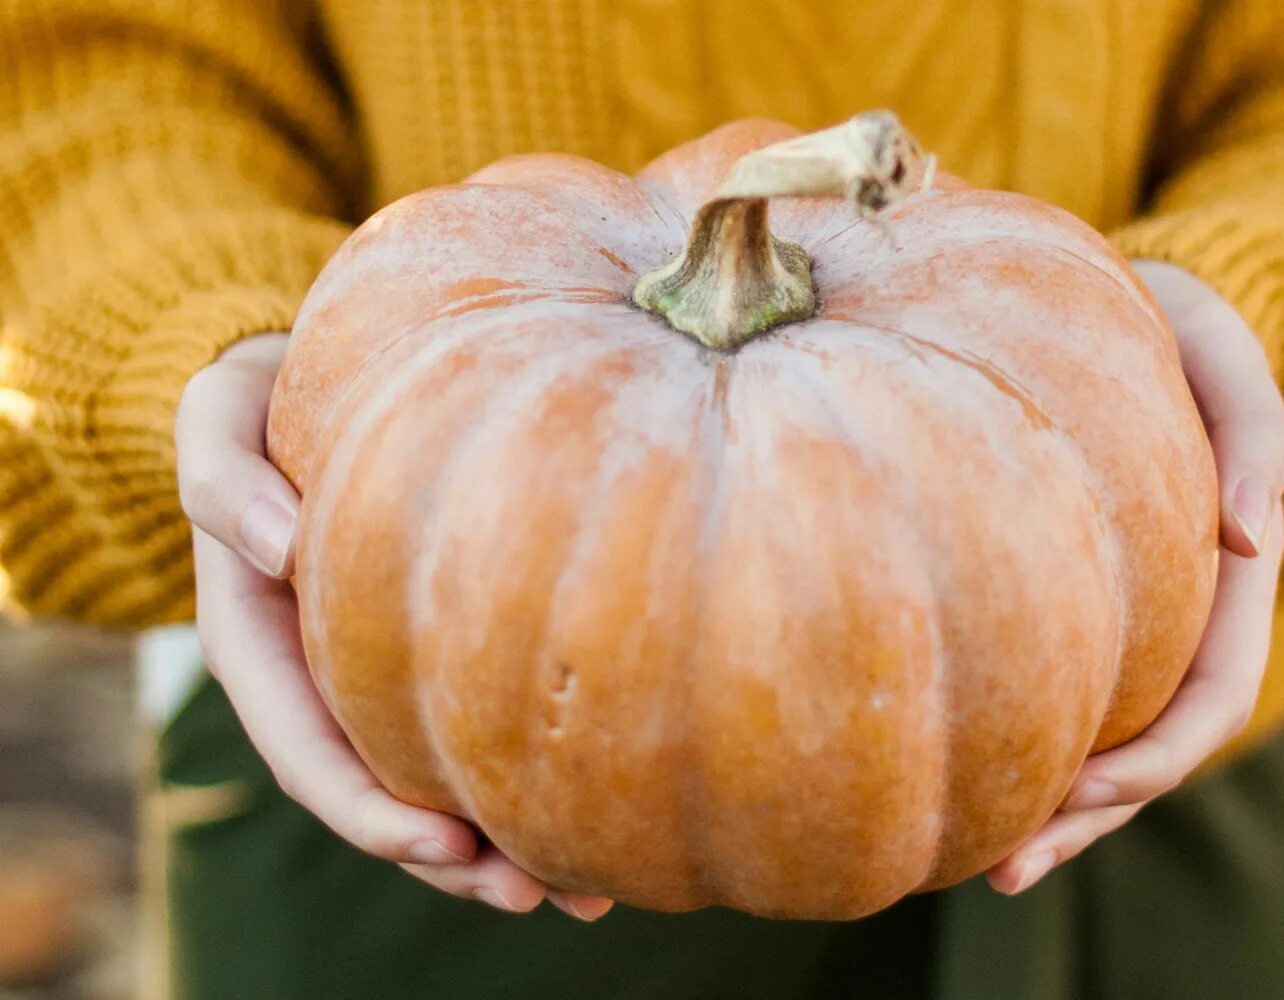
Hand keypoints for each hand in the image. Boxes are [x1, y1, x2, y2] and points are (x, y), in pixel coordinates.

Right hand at [176, 333, 611, 920]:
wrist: (310, 379)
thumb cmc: (261, 395)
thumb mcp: (217, 416)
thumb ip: (220, 477)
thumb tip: (277, 546)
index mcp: (259, 640)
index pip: (306, 750)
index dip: (366, 808)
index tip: (439, 843)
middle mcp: (320, 673)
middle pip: (379, 792)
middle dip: (449, 857)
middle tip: (536, 892)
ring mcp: (376, 669)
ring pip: (433, 779)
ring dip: (498, 847)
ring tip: (586, 891)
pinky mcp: (434, 644)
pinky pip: (473, 721)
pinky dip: (526, 774)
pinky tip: (602, 810)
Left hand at [988, 260, 1283, 894]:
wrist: (1098, 308)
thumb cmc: (1162, 325)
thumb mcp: (1218, 350)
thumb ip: (1252, 433)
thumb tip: (1250, 540)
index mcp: (1220, 578)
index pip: (1208, 697)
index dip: (1158, 758)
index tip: (1087, 790)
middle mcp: (1172, 617)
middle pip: (1147, 749)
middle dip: (1087, 815)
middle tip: (1008, 867)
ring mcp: (1118, 621)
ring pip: (1092, 740)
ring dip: (1047, 811)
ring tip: (978, 867)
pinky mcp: (1058, 604)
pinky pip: (1042, 689)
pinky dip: (1010, 744)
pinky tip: (950, 783)